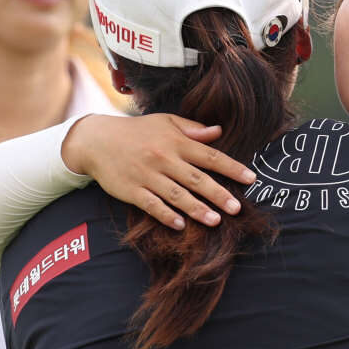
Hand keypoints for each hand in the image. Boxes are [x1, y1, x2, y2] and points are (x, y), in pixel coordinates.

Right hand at [60, 113, 256, 230]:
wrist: (97, 140)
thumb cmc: (137, 131)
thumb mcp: (165, 122)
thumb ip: (192, 129)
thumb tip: (219, 132)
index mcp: (176, 142)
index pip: (210, 156)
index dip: (232, 168)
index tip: (251, 179)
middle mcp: (164, 159)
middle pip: (197, 179)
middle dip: (218, 194)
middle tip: (236, 208)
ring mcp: (147, 176)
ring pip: (177, 195)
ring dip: (197, 209)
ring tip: (215, 221)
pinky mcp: (132, 190)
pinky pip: (152, 205)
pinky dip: (166, 215)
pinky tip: (180, 225)